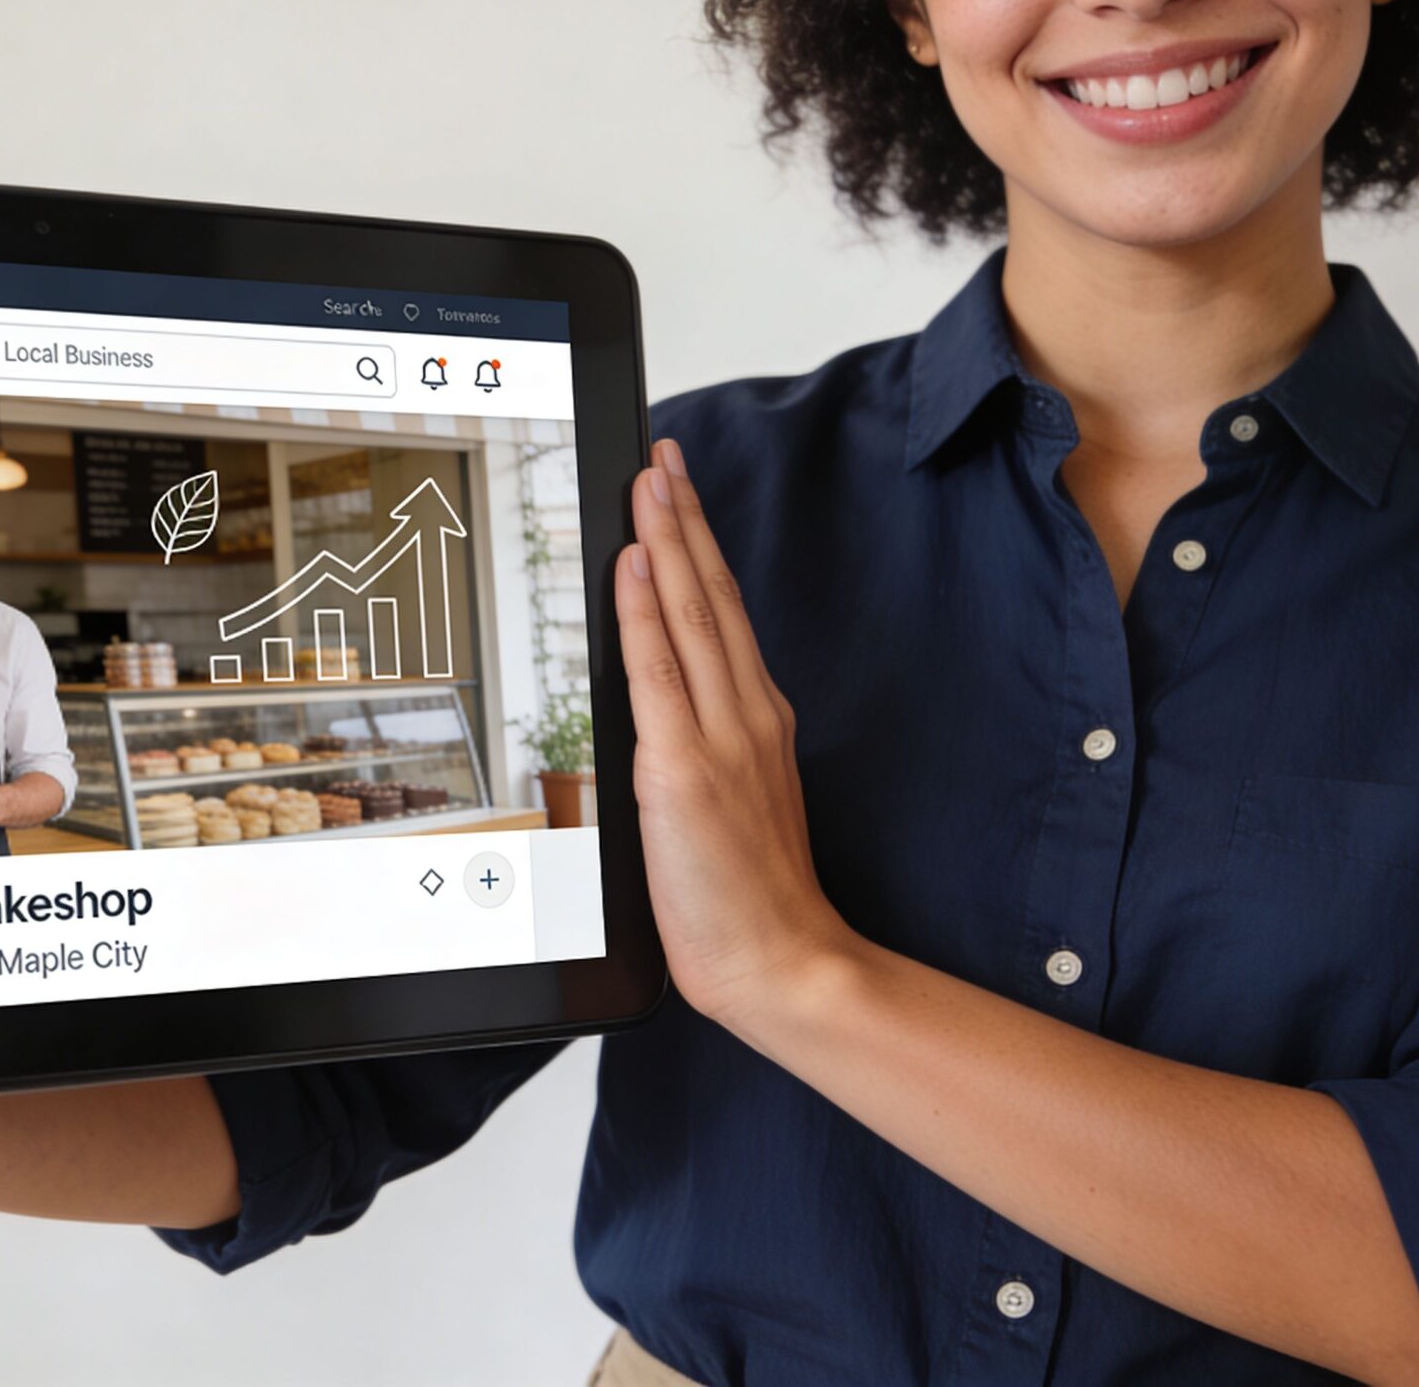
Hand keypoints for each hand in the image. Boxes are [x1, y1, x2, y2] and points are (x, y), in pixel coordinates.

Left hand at [619, 439, 853, 1023]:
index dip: (697, 545)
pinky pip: (659, 675)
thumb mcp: (721, 802)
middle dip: (683, 518)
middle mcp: (746, 714)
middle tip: (660, 455)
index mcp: (755, 719)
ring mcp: (720, 738)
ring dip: (666, 541)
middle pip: (710, 595)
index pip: (719, 612)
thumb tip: (647, 705)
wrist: (783, 962)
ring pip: (690, 616)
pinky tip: (635, 565)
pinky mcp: (686, 770)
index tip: (673, 489)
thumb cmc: (747, 897)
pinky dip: (645, 613)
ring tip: (648, 481)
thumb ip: (693, 745)